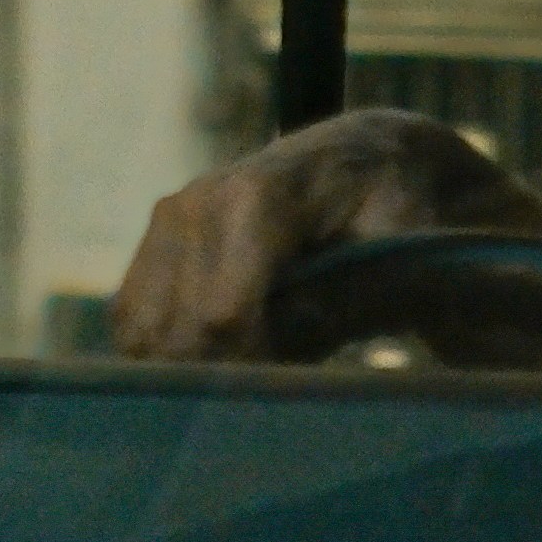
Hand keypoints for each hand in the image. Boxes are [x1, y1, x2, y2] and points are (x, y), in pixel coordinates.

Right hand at [109, 107, 541, 361]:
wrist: (371, 157)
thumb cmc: (398, 204)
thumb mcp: (405, 243)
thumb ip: (357, 294)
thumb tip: (298, 347)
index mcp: (262, 196)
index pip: (224, 314)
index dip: (253, 367)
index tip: (294, 384)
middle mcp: (201, 201)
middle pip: (180, 333)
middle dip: (226, 371)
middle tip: (283, 377)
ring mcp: (171, 217)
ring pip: (146, 334)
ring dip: (194, 365)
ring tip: (260, 357)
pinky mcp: (155, 238)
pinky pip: (135, 322)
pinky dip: (169, 350)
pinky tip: (225, 347)